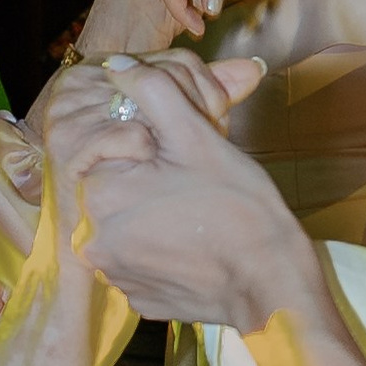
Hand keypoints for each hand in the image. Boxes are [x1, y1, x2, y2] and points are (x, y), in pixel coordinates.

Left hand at [50, 52, 323, 331]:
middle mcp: (94, 242)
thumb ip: (152, 91)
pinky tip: (196, 249)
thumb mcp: (198, 136)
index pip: (112, 155)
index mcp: (100, 194)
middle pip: (118, 193)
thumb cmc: (239, 207)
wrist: (271, 285)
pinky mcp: (138, 300)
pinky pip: (143, 264)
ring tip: (198, 220)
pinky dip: (164, 253)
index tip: (182, 163)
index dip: (150, 151)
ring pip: (129, 228)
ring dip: (154, 219)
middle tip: (195, 190)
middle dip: (150, 185)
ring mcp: (116, 277)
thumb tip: (115, 65)